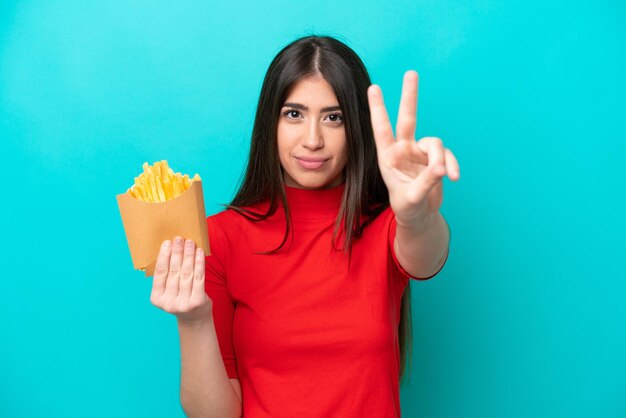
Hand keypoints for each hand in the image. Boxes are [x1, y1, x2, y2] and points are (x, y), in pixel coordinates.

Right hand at [149, 237, 212, 324]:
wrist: (195, 318)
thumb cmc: (181, 298)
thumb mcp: (169, 291)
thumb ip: (168, 275)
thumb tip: (171, 248)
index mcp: (156, 299)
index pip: (160, 274)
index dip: (163, 257)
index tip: (167, 242)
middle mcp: (168, 303)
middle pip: (174, 272)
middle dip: (177, 253)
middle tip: (179, 238)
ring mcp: (183, 304)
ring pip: (187, 273)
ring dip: (188, 255)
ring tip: (190, 242)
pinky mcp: (197, 302)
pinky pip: (199, 278)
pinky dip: (199, 263)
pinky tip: (199, 252)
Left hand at [367, 70, 459, 227]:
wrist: (421, 216)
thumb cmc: (408, 207)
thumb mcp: (411, 198)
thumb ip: (425, 183)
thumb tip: (441, 168)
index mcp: (388, 157)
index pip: (381, 129)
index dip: (378, 109)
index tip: (374, 88)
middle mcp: (403, 150)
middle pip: (408, 118)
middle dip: (410, 96)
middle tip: (411, 73)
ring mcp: (420, 152)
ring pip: (435, 143)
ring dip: (441, 158)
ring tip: (444, 176)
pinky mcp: (436, 158)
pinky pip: (447, 155)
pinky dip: (452, 165)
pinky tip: (454, 178)